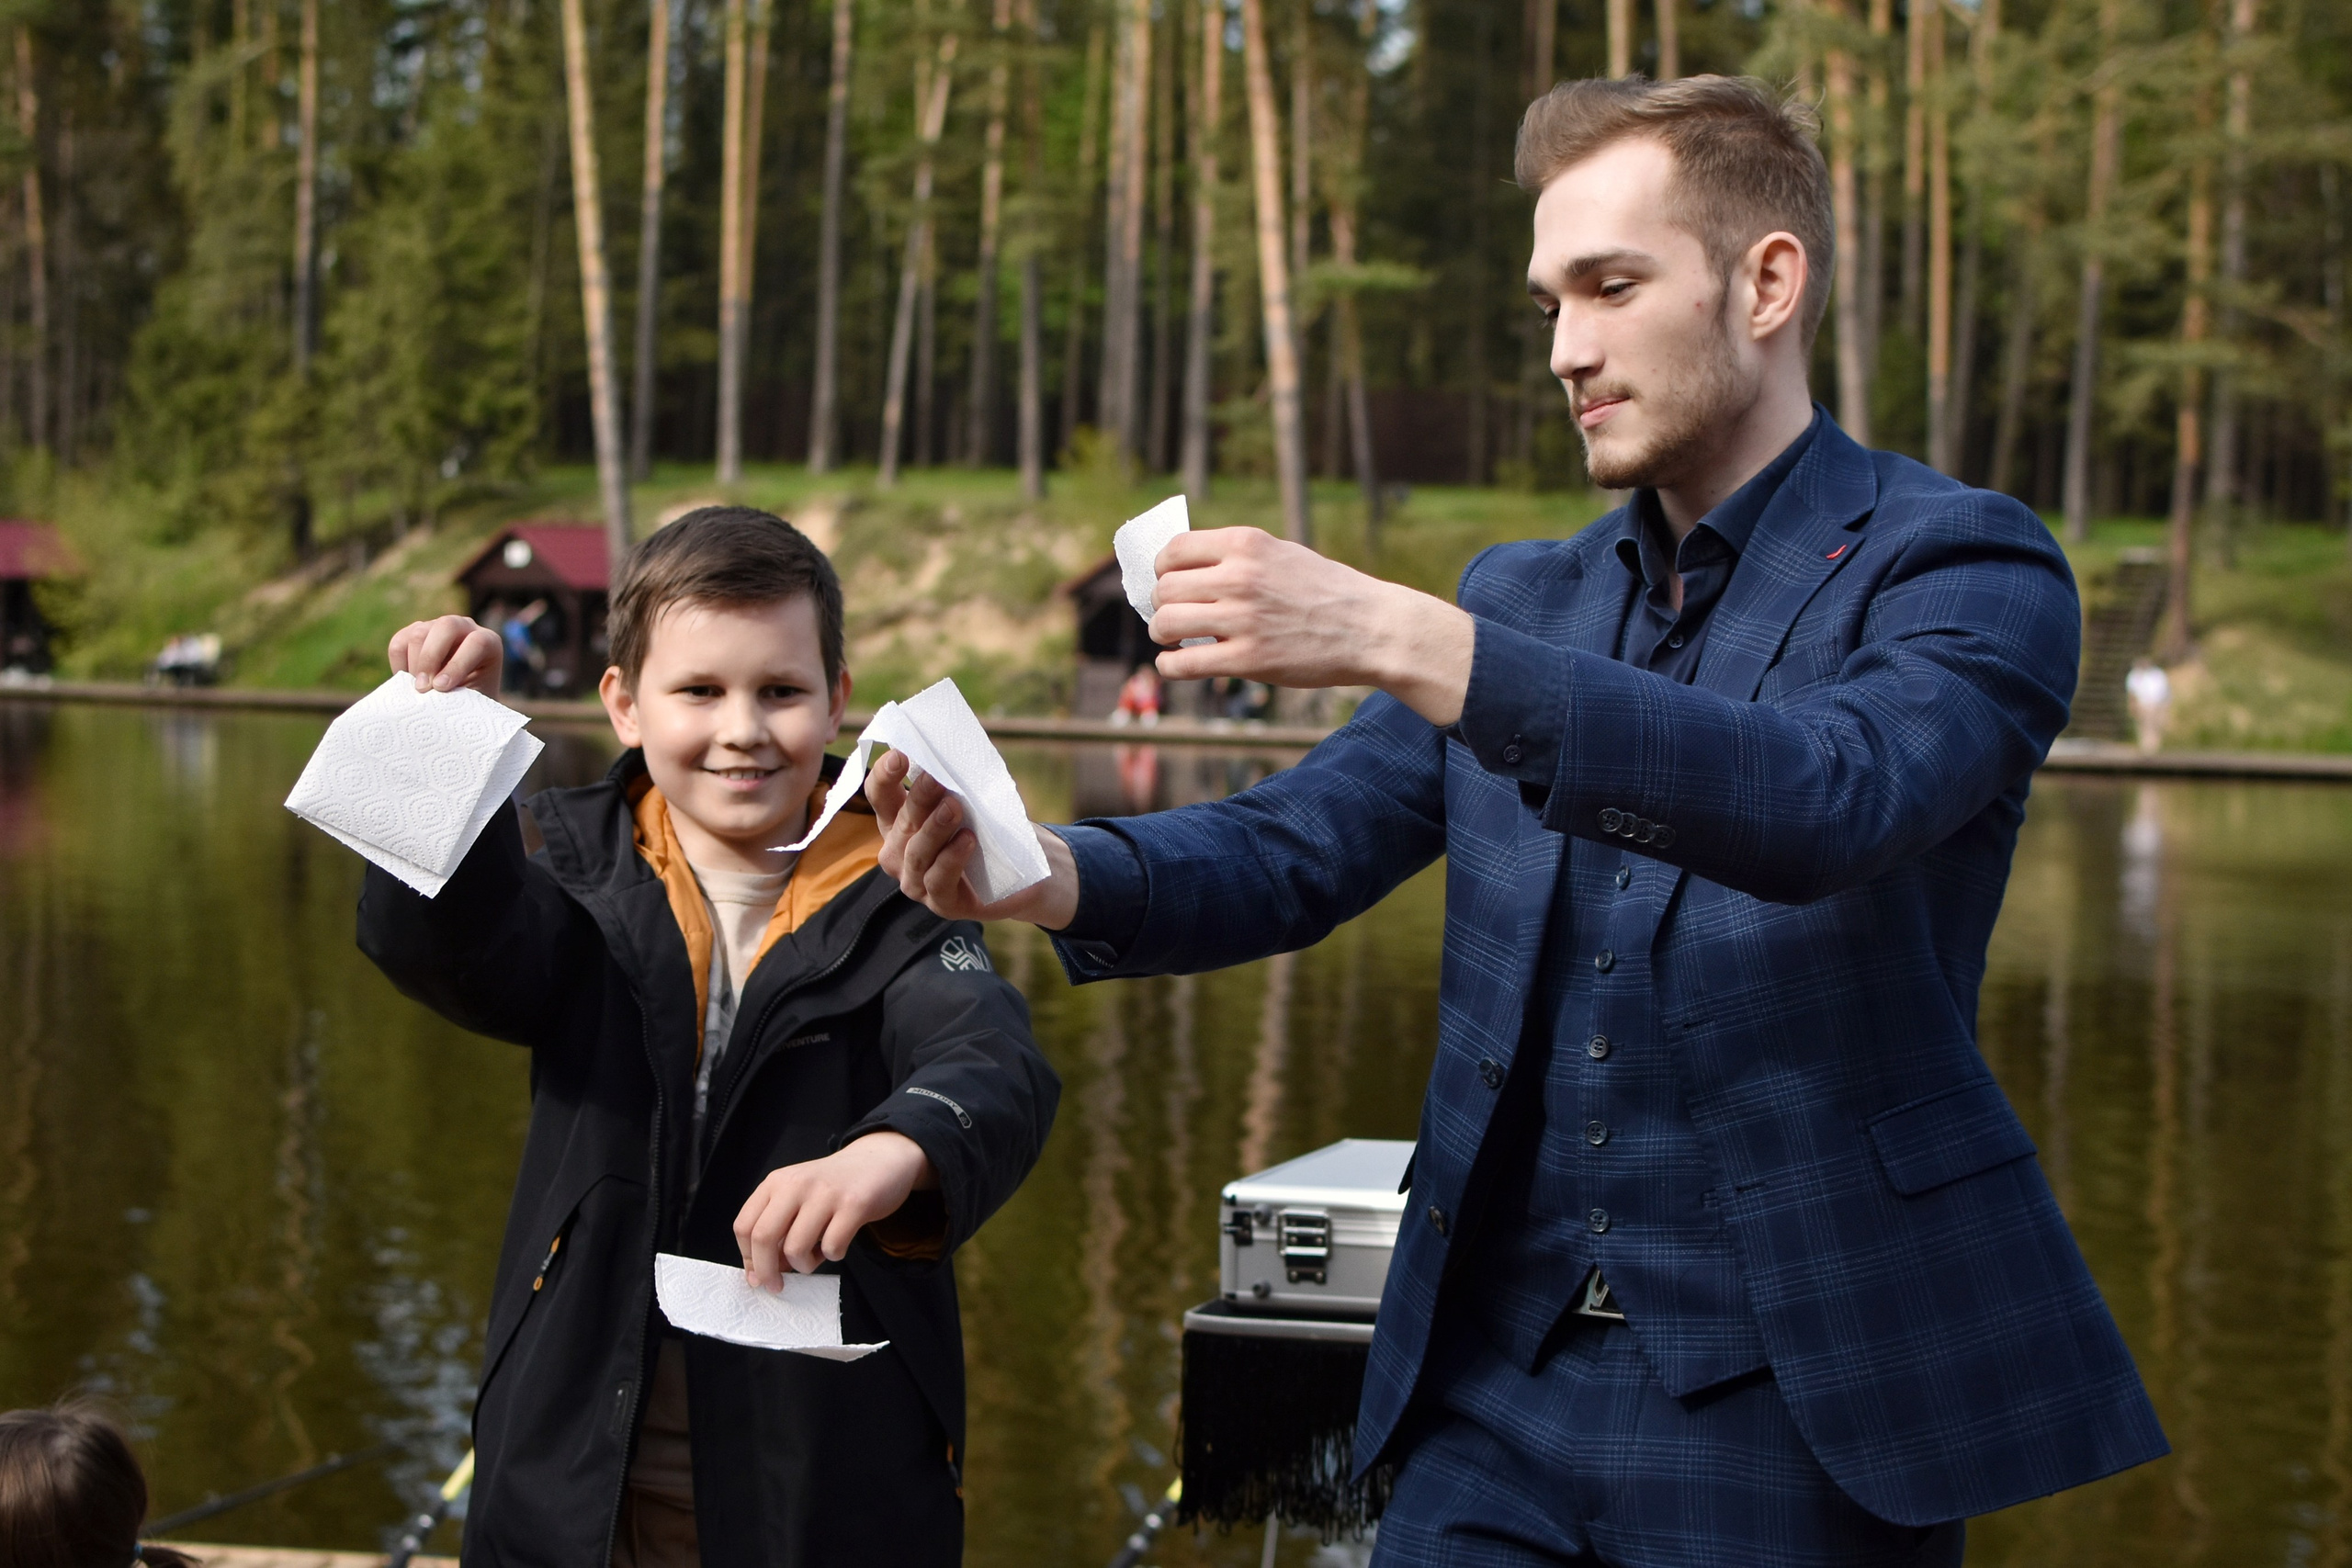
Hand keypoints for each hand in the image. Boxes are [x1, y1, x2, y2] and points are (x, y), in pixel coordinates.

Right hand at [388, 615, 502, 697]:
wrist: (455, 702)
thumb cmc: (471, 703)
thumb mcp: (474, 700)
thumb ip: (461, 694)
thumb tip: (437, 691)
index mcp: (489, 642)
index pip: (477, 642)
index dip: (458, 664)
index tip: (442, 688)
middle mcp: (464, 627)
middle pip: (446, 626)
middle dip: (431, 657)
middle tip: (423, 688)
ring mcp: (437, 627)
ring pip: (419, 633)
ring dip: (415, 664)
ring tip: (419, 689)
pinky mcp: (413, 633)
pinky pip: (399, 642)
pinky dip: (399, 663)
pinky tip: (409, 681)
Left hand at [733, 1131, 937, 1289]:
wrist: (879, 1159)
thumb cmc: (833, 1185)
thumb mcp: (797, 1195)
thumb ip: (777, 1226)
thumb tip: (759, 1273)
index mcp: (776, 1182)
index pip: (744, 1225)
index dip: (748, 1257)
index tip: (758, 1275)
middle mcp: (796, 1184)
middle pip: (764, 1237)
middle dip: (767, 1271)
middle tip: (777, 1286)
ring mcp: (826, 1193)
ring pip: (796, 1248)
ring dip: (804, 1265)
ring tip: (817, 1256)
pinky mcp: (854, 1205)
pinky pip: (832, 1247)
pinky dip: (833, 1256)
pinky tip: (838, 1245)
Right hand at [865, 749, 1080, 928]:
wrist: (1022, 876)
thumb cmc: (989, 831)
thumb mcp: (972, 803)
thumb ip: (955, 785)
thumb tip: (952, 756)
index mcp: (899, 821)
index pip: (879, 795)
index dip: (884, 775)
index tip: (900, 755)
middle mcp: (899, 852)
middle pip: (901, 822)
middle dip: (918, 799)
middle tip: (937, 780)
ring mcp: (916, 881)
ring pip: (916, 853)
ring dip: (934, 829)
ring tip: (954, 808)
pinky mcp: (941, 903)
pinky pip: (938, 880)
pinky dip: (951, 859)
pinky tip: (967, 841)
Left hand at [1145, 527, 1476, 725]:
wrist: (1372, 628)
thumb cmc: (1328, 592)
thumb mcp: (1282, 554)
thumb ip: (1238, 558)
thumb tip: (1184, 572)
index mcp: (1247, 544)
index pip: (1175, 549)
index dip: (1162, 569)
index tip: (1167, 582)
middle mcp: (1240, 576)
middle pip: (1165, 588)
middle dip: (1160, 605)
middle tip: (1173, 618)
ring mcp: (1243, 619)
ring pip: (1166, 623)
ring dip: (1162, 635)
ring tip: (1173, 641)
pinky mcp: (1249, 660)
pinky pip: (1183, 664)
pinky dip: (1170, 666)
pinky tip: (1176, 665)